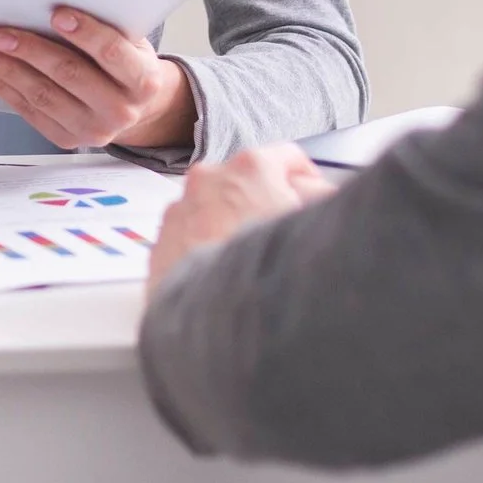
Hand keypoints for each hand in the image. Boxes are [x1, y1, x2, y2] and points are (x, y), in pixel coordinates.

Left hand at [0, 6, 197, 149]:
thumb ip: (106, 26)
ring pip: (44, 96)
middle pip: (70, 74)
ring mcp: (93, 130)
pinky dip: (5, 88)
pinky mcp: (68, 139)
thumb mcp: (131, 42)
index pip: (112, 53)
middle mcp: (120, 110)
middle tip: (0, 34)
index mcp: (143, 80)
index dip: (85, 32)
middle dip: (31, 51)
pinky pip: (30, 112)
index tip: (56, 14)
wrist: (135, 108)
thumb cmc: (126, 63)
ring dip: (8, 71)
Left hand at [147, 144, 336, 288]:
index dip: (308, 180)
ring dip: (233, 227)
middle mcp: (209, 181)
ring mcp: (180, 212)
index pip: (289, 158)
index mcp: (252, 168)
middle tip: (285, 238)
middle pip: (247, 184)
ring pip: (215, 209)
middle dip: (266, 204)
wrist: (216, 324)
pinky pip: (189, 237)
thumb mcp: (316, 229)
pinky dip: (206, 249)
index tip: (314, 196)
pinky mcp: (161, 245)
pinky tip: (224, 280)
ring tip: (252, 266)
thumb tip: (321, 195)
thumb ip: (321, 201)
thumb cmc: (266, 280)